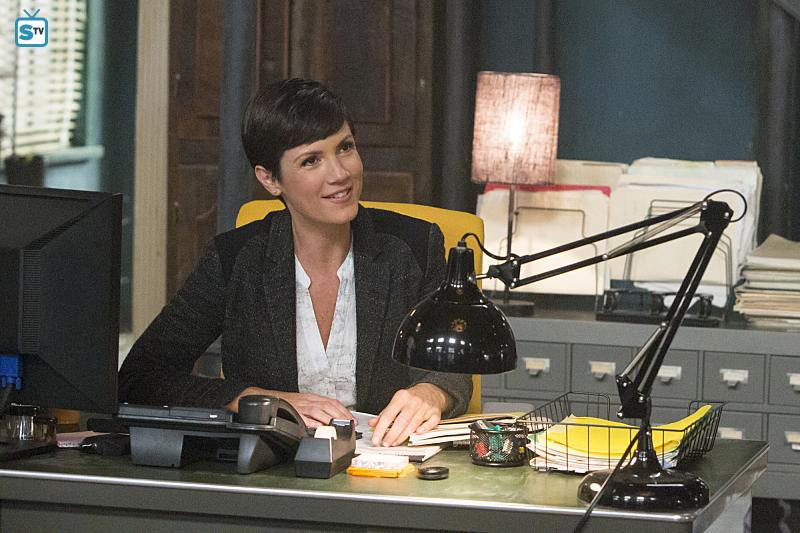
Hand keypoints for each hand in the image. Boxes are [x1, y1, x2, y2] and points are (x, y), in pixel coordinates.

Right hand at [228, 387, 353, 427]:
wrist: (272, 398)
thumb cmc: (289, 402)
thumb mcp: (306, 402)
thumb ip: (318, 409)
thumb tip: (332, 419)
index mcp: (314, 398)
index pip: (333, 402)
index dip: (345, 411)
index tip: (352, 420)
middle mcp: (309, 400)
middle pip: (329, 406)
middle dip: (341, 415)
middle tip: (349, 425)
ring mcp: (302, 406)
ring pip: (319, 410)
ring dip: (330, 418)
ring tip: (339, 426)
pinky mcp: (294, 413)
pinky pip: (305, 418)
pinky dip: (313, 423)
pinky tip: (320, 428)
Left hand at [369, 383, 450, 446]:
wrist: (431, 391)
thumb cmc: (412, 398)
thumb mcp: (397, 401)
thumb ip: (385, 413)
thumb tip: (373, 423)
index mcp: (402, 397)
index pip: (388, 415)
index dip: (381, 429)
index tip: (376, 439)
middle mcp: (413, 402)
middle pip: (401, 422)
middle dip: (391, 435)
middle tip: (385, 443)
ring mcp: (425, 408)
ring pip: (413, 425)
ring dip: (402, 437)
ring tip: (394, 443)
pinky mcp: (435, 414)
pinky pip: (429, 424)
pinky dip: (422, 430)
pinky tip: (415, 435)